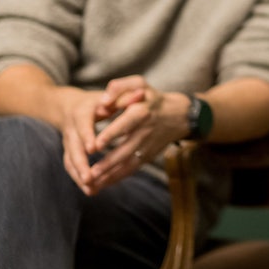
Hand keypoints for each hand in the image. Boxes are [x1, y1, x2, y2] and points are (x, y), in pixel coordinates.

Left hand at [67, 76, 188, 195]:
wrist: (178, 115)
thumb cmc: (151, 97)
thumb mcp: (139, 84)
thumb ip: (119, 87)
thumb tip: (103, 102)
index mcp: (142, 111)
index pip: (126, 124)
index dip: (111, 134)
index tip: (95, 145)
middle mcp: (145, 131)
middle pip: (126, 149)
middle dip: (108, 163)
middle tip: (90, 173)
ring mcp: (147, 146)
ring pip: (128, 163)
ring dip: (110, 175)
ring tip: (91, 184)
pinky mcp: (147, 156)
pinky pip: (131, 169)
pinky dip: (116, 178)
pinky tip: (101, 185)